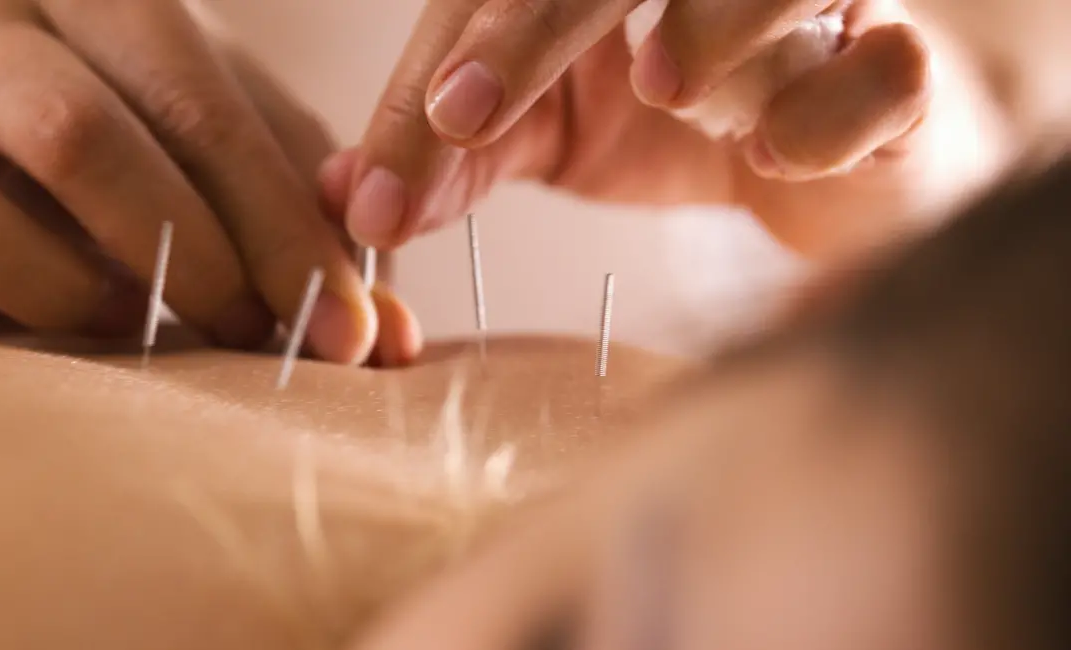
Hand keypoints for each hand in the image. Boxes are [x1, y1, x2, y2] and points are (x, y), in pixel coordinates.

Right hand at [0, 0, 419, 364]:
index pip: (194, 101)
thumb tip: (392, 334)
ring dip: (39, 288)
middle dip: (179, 252)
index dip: (279, 226)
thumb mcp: (229, 139)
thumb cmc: (136, 128)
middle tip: (242, 333)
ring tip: (110, 327)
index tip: (346, 329)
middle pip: (68, 131)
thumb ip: (306, 216)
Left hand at [329, 0, 1006, 259]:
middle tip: (466, 113)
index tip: (393, 168)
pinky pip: (882, 67)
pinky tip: (772, 154)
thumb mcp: (549, 139)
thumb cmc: (682, 134)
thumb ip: (457, 155)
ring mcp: (818, 4)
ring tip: (660, 88)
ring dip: (710, 25)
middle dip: (532, 27)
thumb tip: (349, 197)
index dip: (447, 63)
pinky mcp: (902, 66)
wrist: (832, 178)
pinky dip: (826, 107)